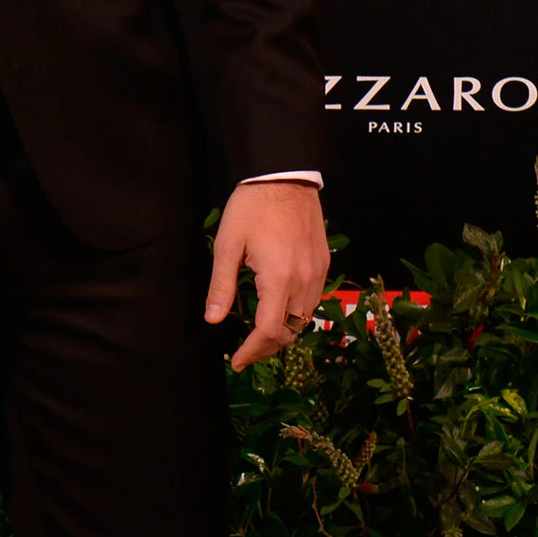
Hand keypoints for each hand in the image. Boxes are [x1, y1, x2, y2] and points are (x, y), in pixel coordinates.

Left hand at [204, 181, 329, 371]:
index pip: (269, 331)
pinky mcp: (323, 263)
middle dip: (266, 347)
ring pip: (304, 319)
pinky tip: (279, 310)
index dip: (252, 351)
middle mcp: (304, 281)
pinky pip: (313, 300)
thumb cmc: (252, 207)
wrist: (285, 175)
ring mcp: (318, 273)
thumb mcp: (228, 245)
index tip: (237, 361)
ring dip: (284, 332)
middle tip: (245, 352)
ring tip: (260, 335)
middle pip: (290, 332)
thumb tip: (213, 320)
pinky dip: (296, 314)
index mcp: (278, 279)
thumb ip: (221, 286)